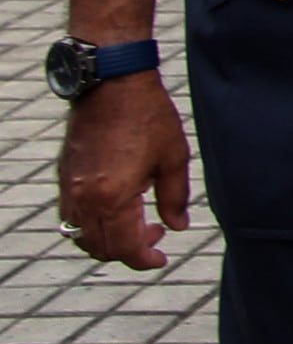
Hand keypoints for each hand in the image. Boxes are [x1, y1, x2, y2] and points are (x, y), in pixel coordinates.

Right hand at [57, 76, 190, 270]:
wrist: (112, 84)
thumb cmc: (148, 116)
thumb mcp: (173, 158)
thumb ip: (175, 198)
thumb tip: (177, 226)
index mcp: (113, 197)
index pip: (124, 248)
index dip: (144, 260)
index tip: (161, 259)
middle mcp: (84, 198)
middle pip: (100, 248)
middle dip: (128, 252)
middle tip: (156, 235)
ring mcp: (69, 188)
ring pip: (80, 236)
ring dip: (107, 241)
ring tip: (138, 224)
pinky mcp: (63, 177)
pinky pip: (70, 217)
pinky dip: (91, 226)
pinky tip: (116, 210)